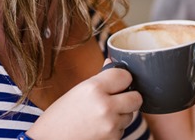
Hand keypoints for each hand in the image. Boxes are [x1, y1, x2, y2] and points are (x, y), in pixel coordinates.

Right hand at [26, 61, 142, 139]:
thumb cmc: (58, 117)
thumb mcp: (76, 92)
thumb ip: (99, 79)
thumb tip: (113, 63)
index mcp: (94, 88)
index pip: (126, 76)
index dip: (123, 79)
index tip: (117, 83)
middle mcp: (105, 105)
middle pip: (136, 97)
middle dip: (129, 98)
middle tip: (116, 100)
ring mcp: (110, 125)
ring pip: (130, 115)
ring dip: (121, 115)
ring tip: (100, 117)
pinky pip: (122, 130)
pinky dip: (114, 129)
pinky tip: (98, 129)